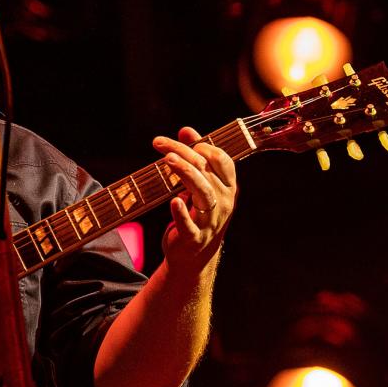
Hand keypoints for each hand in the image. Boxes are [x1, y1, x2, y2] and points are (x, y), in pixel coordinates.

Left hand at [153, 126, 237, 272]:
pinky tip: (174, 201)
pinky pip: (190, 224)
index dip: (203, 146)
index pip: (222, 160)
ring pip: (202, 192)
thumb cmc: (197, 215)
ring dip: (185, 174)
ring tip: (168, 160)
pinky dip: (182, 213)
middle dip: (183, 152)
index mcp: (227, 187)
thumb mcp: (200, 185)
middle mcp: (223, 202)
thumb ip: (195, 158)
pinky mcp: (194, 238)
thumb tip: (186, 130)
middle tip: (160, 143)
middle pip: (206, 170)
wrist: (194, 256)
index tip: (182, 137)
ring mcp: (211, 221)